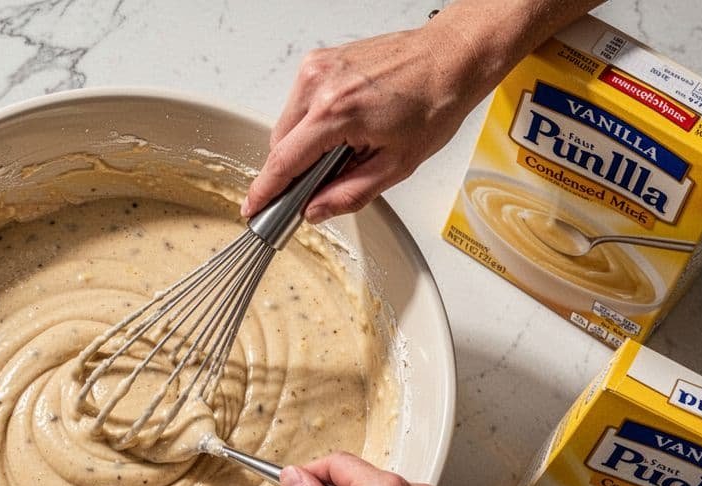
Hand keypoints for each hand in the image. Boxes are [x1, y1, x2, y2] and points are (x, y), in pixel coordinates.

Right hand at [241, 24, 492, 221]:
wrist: (449, 58)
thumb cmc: (433, 102)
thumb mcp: (396, 164)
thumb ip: (349, 194)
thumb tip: (315, 211)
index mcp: (335, 112)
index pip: (283, 161)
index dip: (265, 190)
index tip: (252, 207)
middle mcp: (319, 84)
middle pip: (280, 143)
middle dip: (296, 168)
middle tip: (326, 178)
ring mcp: (317, 67)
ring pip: (288, 123)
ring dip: (306, 142)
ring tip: (347, 144)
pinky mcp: (321, 60)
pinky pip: (301, 102)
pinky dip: (314, 120)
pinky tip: (346, 122)